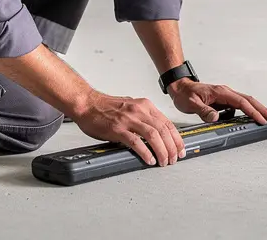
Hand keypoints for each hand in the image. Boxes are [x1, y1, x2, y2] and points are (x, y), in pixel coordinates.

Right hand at [70, 90, 185, 166]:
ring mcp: (128, 119)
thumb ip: (144, 118)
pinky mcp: (117, 129)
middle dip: (172, 148)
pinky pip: (136, 142)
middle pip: (163, 130)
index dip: (177, 138)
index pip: (168, 123)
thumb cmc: (106, 107)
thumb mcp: (131, 107)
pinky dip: (145, 152)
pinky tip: (149, 160)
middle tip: (174, 159)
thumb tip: (157, 133)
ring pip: (154, 136)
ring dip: (162, 151)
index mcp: (144, 105)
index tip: (180, 149)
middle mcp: (139, 110)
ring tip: (164, 162)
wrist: (86, 104)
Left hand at [168, 79, 266, 124]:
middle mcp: (226, 93)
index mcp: (221, 92)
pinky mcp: (224, 100)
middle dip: (263, 109)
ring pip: (247, 102)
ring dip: (259, 109)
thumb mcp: (191, 104)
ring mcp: (226, 96)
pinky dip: (250, 110)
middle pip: (250, 100)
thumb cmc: (185, 94)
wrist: (180, 88)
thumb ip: (204, 111)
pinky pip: (241, 105)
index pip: (241, 102)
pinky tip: (254, 115)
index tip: (261, 119)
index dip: (253, 112)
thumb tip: (215, 118)